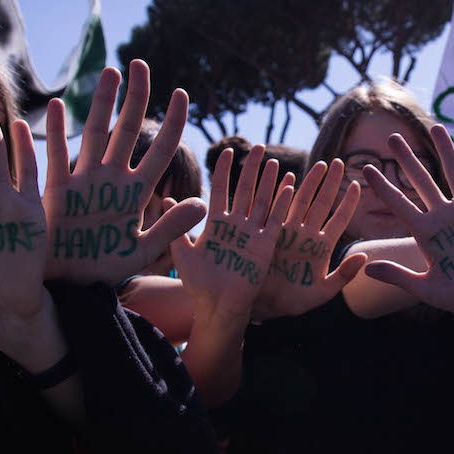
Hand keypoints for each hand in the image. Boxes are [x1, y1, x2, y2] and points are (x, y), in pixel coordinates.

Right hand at [43, 59, 205, 284]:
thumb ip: (170, 228)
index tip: (182, 93)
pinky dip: (56, 132)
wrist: (69, 286)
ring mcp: (85, 180)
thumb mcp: (142, 251)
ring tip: (110, 72)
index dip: (172, 122)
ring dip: (102, 103)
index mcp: (136, 192)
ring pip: (96, 133)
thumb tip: (201, 202)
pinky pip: (57, 156)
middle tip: (141, 64)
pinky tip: (59, 105)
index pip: (160, 150)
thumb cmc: (105, 269)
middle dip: (135, 98)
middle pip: (126, 130)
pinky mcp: (58, 190)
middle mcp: (112, 179)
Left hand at [172, 145, 292, 314]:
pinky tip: (289, 187)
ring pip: (263, 202)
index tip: (227, 151)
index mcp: (216, 224)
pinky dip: (282, 206)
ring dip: (269, 182)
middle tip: (259, 146)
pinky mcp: (265, 247)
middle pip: (246, 191)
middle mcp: (236, 225)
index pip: (221, 190)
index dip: (224, 171)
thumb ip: (176, 228)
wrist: (216, 307)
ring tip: (274, 161)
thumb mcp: (182, 254)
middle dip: (252, 169)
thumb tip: (164, 198)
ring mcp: (252, 235)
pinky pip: (275, 223)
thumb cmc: (197, 285)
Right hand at [252, 159, 366, 319]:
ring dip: (310, 182)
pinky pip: (277, 209)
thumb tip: (364, 257)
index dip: (349, 202)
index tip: (357, 184)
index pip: (340, 219)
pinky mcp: (269, 233)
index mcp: (322, 247)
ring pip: (301, 201)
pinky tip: (288, 177)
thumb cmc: (293, 302)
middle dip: (330, 183)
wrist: (262, 307)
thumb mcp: (322, 293)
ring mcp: (288, 232)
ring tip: (319, 164)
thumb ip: (343, 276)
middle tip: (338, 162)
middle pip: (321, 203)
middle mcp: (307, 235)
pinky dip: (282, 193)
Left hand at [361, 125, 453, 318]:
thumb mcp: (428, 289)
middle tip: (391, 137)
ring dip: (447, 151)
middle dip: (407, 160)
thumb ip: (399, 276)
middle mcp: (445, 218)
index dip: (383, 187)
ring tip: (437, 128)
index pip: (399, 204)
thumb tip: (365, 269)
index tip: (365, 168)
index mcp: (427, 234)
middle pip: (422, 181)